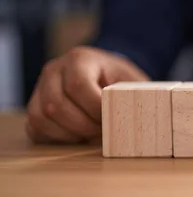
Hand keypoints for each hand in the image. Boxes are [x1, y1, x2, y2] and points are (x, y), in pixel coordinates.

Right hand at [26, 46, 148, 143]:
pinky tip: (78, 136)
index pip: (78, 86)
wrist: (106, 74)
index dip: (96, 109)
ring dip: (71, 134)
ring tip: (93, 134)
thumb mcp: (133, 81)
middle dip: (84, 126)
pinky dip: (58, 138)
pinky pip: (36, 127)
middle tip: (104, 132)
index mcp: (80, 58)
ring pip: (42, 118)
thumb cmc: (121, 80)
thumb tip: (155, 117)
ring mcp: (40, 88)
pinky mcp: (34, 106)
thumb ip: (137, 95)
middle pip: (56, 105)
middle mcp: (54, 70)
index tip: (114, 119)